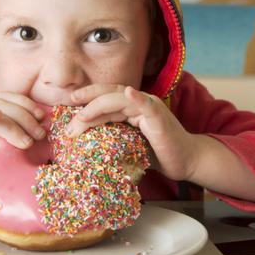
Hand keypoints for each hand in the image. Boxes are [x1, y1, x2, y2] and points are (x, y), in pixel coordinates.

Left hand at [67, 84, 197, 181]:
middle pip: (109, 94)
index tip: (68, 106)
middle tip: (68, 107)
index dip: (87, 98)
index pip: (106, 97)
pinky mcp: (159, 117)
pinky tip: (127, 93)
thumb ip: (112, 136)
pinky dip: (136, 98)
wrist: (186, 161)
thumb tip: (85, 141)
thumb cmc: (158, 153)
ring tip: (82, 116)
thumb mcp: (128, 143)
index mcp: (131, 106)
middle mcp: (140, 102)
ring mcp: (150, 107)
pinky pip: (146, 105)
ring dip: (98, 106)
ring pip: (120, 98)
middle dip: (87, 100)